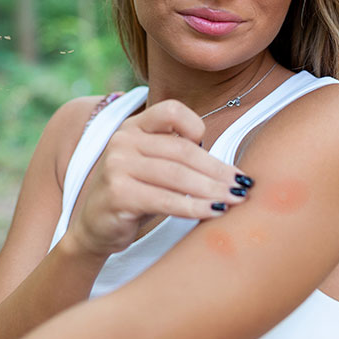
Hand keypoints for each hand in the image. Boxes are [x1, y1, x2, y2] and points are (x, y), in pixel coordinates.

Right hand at [64, 99, 251, 257]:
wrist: (95, 228)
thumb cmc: (136, 195)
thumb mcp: (153, 167)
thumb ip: (178, 155)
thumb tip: (231, 170)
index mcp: (134, 126)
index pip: (171, 110)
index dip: (197, 127)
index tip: (216, 155)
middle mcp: (122, 140)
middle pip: (182, 150)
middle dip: (217, 170)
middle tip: (242, 186)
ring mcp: (117, 165)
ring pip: (177, 175)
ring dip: (212, 190)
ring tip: (235, 200)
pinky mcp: (118, 193)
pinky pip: (165, 199)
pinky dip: (194, 207)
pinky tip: (213, 213)